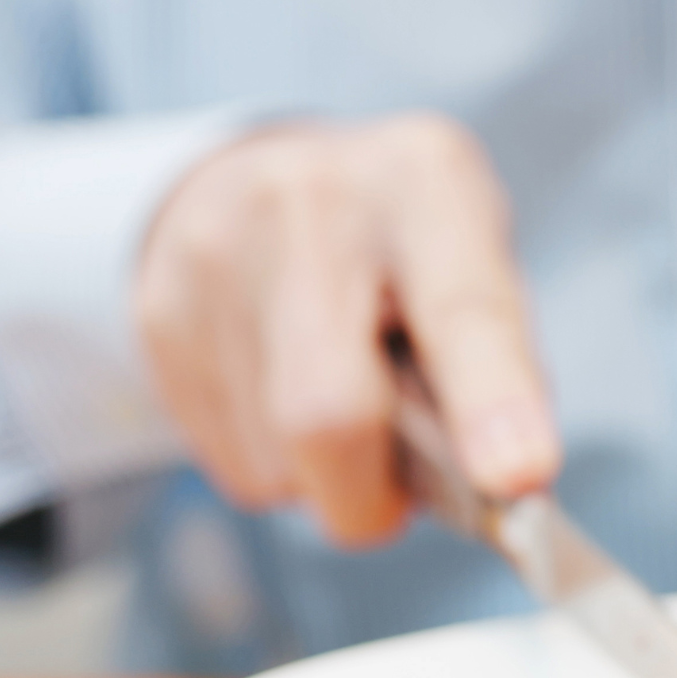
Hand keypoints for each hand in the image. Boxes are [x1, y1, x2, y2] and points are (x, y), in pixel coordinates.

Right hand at [134, 114, 559, 545]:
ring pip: (273, 460)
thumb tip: (504, 488)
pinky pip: (227, 458)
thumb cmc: (407, 246)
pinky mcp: (157, 309)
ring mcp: (216, 253)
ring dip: (324, 479)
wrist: (271, 175)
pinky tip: (286, 398)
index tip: (518, 475)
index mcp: (426, 184)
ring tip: (346, 410)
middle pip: (328, 410)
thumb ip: (502, 367)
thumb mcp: (480, 264)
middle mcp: (310, 204)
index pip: (465, 310)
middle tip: (396, 502)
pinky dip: (276, 466)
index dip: (492, 402)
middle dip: (370, 496)